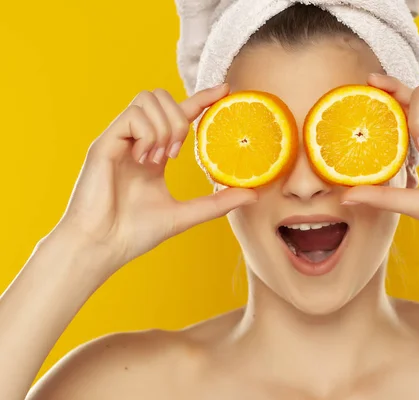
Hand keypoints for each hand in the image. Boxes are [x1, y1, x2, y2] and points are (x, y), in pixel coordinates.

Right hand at [51, 84, 256, 273]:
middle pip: (162, 97)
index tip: (225, 90)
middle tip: (177, 154)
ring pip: (148, 99)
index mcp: (154, 153)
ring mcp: (120, 139)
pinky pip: (133, 115)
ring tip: (160, 158)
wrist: (102, 246)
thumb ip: (218, 203)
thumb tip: (254, 195)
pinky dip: (148, 134)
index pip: (180, 114)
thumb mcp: (185, 215)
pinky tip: (146, 159)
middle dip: (180, 119)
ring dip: (164, 126)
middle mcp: (137, 140)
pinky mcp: (104, 143)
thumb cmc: (136, 233)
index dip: (202, 99)